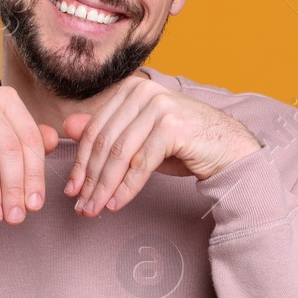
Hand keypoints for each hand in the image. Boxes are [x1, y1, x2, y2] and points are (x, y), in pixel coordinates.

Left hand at [62, 75, 261, 216]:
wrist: (229, 149)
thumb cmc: (185, 144)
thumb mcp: (140, 138)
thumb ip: (108, 131)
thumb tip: (68, 127)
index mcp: (132, 89)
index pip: (95, 129)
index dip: (81, 163)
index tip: (72, 190)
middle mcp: (144, 92)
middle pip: (105, 142)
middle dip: (90, 179)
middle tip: (81, 205)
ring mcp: (159, 107)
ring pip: (119, 154)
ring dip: (104, 187)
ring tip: (95, 209)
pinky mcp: (172, 126)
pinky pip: (141, 164)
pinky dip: (126, 188)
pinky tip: (117, 204)